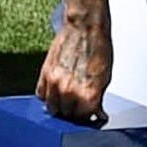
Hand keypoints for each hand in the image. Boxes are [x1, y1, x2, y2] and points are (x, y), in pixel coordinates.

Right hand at [34, 3, 111, 121]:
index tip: (90, 116)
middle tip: (79, 108)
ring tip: (67, 101)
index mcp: (88, 94)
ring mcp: (55, 83)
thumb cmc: (98, 47)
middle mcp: (70, 91)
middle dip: (74, 114)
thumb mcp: (105, 78)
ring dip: (59, 106)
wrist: (85, 27)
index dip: (88, 118)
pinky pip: (41, 94)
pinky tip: (56, 91)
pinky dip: (48, 95)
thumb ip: (97, 97)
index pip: (84, 119)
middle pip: (66, 116)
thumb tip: (94, 110)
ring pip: (52, 107)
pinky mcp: (45, 73)